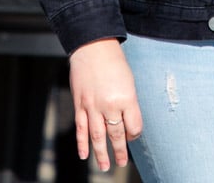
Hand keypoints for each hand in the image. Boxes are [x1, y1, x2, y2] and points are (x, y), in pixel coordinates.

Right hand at [68, 38, 142, 170]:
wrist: (92, 48)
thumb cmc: (114, 63)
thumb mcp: (129, 82)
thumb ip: (129, 104)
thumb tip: (126, 125)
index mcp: (126, 98)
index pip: (134, 127)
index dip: (134, 134)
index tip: (132, 135)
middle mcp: (109, 105)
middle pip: (116, 135)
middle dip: (119, 151)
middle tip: (121, 163)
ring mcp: (92, 106)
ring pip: (97, 136)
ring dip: (101, 153)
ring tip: (104, 166)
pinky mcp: (79, 104)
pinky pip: (81, 128)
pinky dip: (82, 143)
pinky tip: (84, 155)